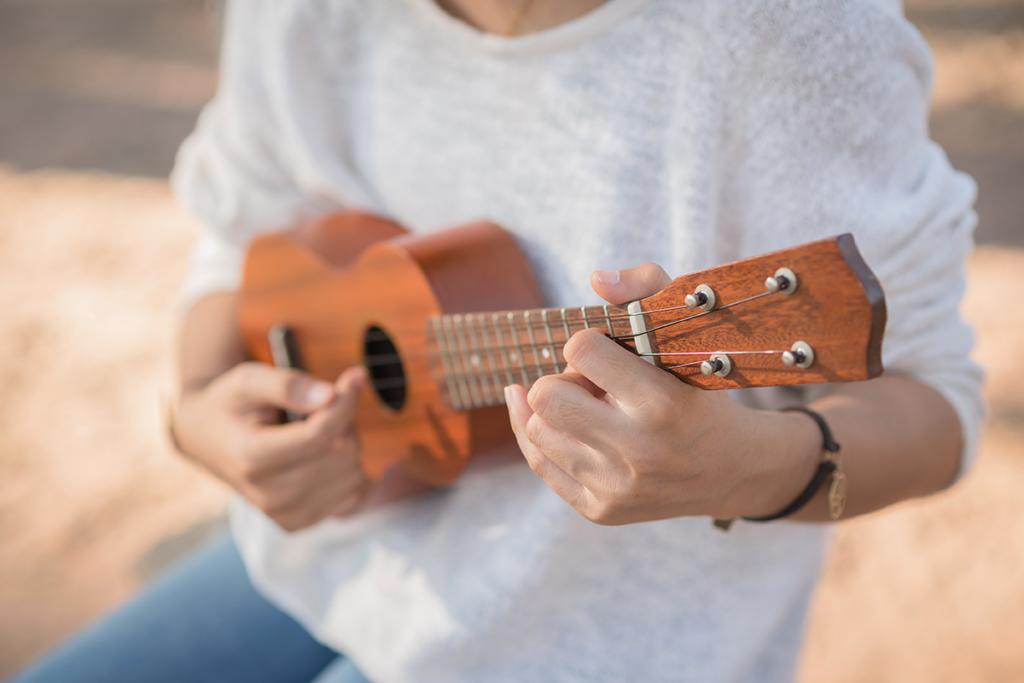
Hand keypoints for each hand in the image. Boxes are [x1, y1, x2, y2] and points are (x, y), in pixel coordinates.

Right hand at [171, 363, 371, 530]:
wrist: (205, 440)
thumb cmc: (230, 404)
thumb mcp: (247, 380)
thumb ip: (287, 384)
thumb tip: (330, 396)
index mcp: (252, 457)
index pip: (320, 434)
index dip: (345, 403)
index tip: (355, 377)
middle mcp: (268, 495)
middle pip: (341, 452)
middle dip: (343, 420)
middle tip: (321, 406)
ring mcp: (284, 515)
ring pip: (353, 473)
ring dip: (346, 444)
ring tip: (317, 430)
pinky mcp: (298, 523)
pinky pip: (354, 495)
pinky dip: (347, 470)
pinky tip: (323, 455)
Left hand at [505, 264, 819, 524]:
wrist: (733, 470)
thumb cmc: (703, 393)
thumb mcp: (690, 336)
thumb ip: (647, 290)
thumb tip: (595, 278)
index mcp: (662, 403)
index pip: (580, 351)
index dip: (584, 342)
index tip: (601, 351)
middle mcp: (637, 450)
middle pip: (546, 396)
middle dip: (561, 380)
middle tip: (589, 383)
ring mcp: (616, 486)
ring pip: (537, 430)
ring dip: (553, 410)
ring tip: (587, 406)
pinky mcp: (600, 510)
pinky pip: (539, 464)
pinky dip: (534, 434)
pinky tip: (535, 414)